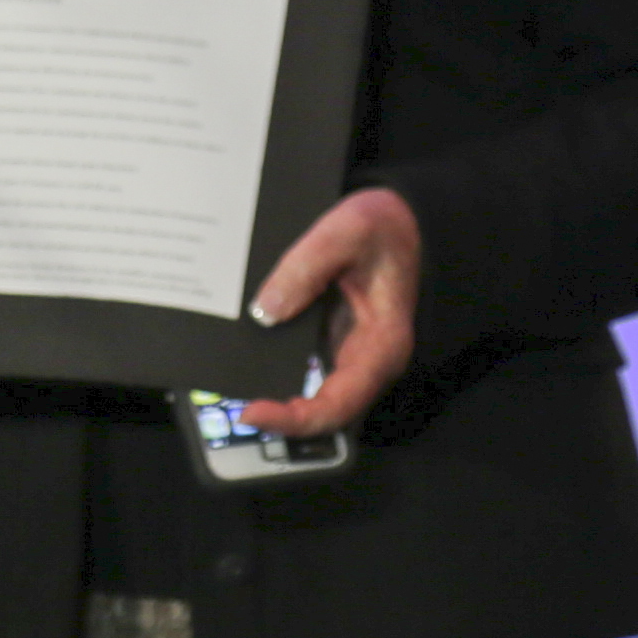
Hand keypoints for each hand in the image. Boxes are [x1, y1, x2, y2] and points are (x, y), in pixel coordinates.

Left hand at [233, 187, 421, 439]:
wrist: (400, 218)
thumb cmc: (382, 226)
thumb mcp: (347, 230)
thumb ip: (306, 267)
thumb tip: (266, 310)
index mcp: (382, 345)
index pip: (338, 405)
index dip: (294, 419)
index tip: (253, 413)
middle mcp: (369, 361)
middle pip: (326, 413)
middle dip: (282, 417)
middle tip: (240, 409)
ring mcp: (351, 355)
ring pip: (316, 399)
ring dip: (280, 403)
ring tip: (238, 392)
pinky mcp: (335, 343)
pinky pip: (308, 373)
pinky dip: (280, 376)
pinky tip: (252, 363)